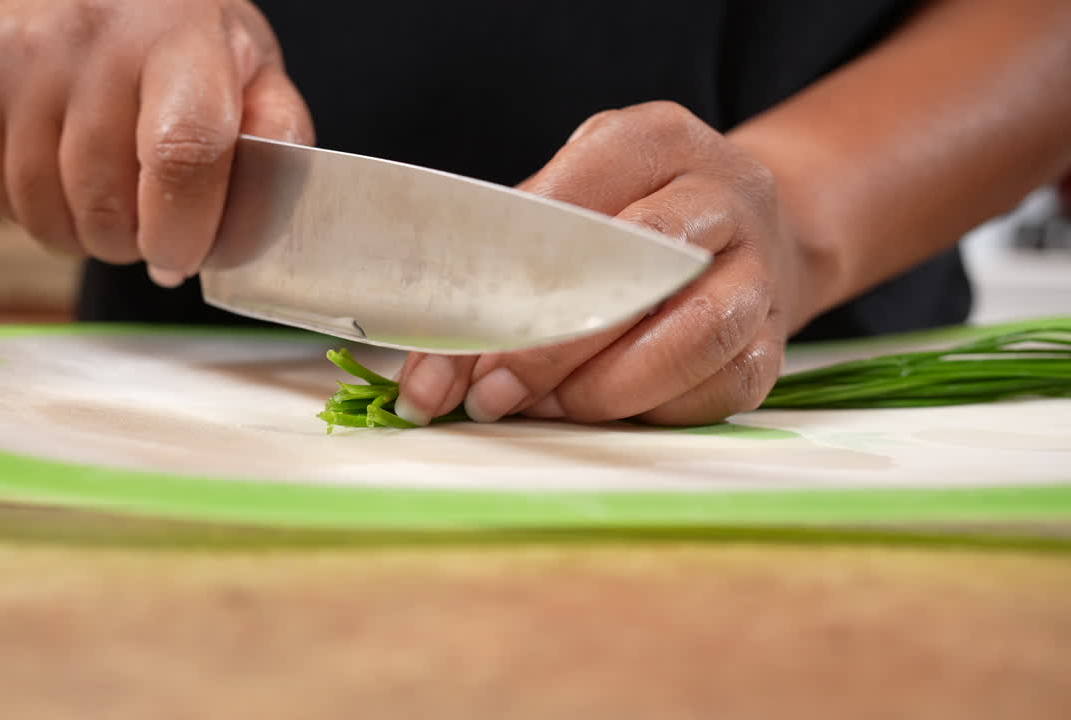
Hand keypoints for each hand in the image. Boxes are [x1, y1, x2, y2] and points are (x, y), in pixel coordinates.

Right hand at [0, 0, 312, 286]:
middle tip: (155, 220)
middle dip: (138, 243)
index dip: (185, 229)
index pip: (182, 153)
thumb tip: (242, 236)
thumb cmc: (180, 47)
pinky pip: (2, 202)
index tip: (185, 256)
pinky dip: (41, 215)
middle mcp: (92, 36)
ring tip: (112, 197)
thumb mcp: (253, 74)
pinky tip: (64, 176)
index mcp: (180, 38)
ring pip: (50, 215)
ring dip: (89, 236)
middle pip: (108, 204)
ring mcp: (17, 58)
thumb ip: (273, 147)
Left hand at [394, 102, 801, 426]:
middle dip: (550, 346)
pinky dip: (651, 410)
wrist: (757, 230)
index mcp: (655, 140)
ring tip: (545, 407)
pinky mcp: (774, 340)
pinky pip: (718, 387)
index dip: (503, 281)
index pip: (568, 206)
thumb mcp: (574, 197)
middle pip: (635, 268)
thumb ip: (506, 260)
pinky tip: (603, 412)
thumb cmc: (634, 217)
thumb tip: (432, 366)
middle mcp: (721, 195)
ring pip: (691, 336)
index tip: (451, 343)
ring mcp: (759, 268)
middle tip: (491, 392)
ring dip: (603, 388)